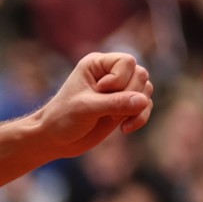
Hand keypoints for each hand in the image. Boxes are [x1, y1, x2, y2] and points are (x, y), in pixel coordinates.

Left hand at [33, 52, 154, 159]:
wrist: (56, 140)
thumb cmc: (63, 119)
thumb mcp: (87, 109)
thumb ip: (115, 103)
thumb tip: (143, 101)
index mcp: (96, 64)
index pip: (126, 62)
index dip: (119, 79)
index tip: (99, 91)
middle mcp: (110, 73)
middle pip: (140, 74)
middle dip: (129, 95)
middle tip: (107, 110)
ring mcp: (119, 89)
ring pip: (146, 89)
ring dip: (136, 108)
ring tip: (114, 120)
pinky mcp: (124, 106)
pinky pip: (146, 106)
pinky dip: (140, 117)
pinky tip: (125, 129)